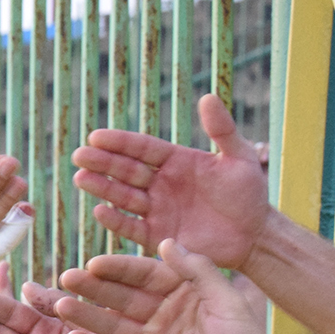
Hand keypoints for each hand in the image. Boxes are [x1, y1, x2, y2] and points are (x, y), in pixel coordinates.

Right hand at [55, 242, 284, 333]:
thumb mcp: (229, 304)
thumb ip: (200, 273)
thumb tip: (168, 242)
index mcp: (184, 292)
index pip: (146, 274)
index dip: (120, 268)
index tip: (94, 262)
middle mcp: (163, 313)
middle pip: (123, 296)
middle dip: (94, 287)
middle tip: (67, 278)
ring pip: (112, 324)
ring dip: (86, 314)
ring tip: (60, 306)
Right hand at [73, 94, 270, 273]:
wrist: (254, 234)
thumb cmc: (249, 193)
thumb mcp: (240, 157)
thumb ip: (222, 129)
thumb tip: (207, 96)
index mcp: (176, 161)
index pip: (142, 148)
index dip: (119, 142)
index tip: (96, 136)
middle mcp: (161, 184)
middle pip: (126, 171)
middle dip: (102, 163)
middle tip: (80, 156)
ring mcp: (157, 210)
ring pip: (123, 197)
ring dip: (102, 188)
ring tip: (81, 178)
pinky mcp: (157, 237)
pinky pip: (132, 227)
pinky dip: (115, 220)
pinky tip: (99, 210)